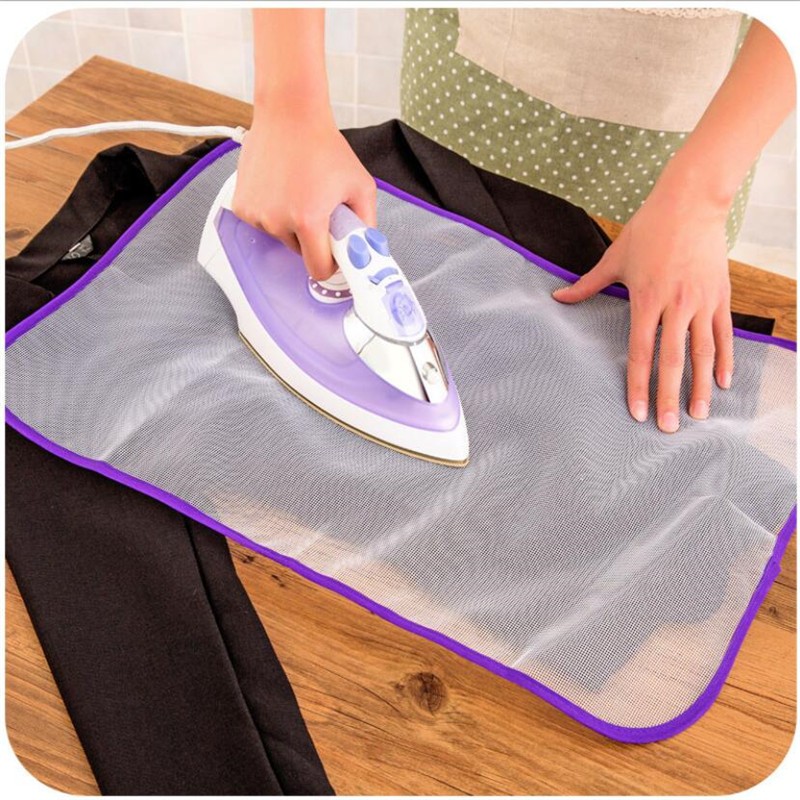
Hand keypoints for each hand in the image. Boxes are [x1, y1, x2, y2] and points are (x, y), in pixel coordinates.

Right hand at [233, 112, 375, 279]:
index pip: (319, 269)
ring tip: (298, 191)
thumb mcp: (360, 185)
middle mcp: (277, 221)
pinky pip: (262, 223)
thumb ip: (366, 223)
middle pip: (299, 252)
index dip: (330, 264)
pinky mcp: (242, 206)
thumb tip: (365, 250)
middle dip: (311, 238)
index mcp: (308, 220)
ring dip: (290, 224)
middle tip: (317, 208)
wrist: (289, 115)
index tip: (334, 255)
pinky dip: (271, 212)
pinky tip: (279, 188)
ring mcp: (256, 214)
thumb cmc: (324, 146)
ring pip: (280, 237)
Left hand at [552, 186, 732, 432]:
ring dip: (701, 386)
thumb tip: (558, 297)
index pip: (640, 353)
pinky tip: (722, 384)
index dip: (638, 385)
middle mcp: (676, 305)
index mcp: (646, 300)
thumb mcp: (614, 258)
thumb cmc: (650, 229)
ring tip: (698, 415)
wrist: (692, 201)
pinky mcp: (721, 295)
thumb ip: (587, 284)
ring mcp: (702, 301)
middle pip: (673, 360)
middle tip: (669, 428)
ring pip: (703, 352)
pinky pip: (724, 333)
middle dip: (670, 397)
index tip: (638, 412)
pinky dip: (725, 359)